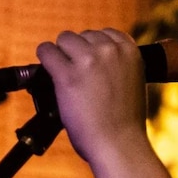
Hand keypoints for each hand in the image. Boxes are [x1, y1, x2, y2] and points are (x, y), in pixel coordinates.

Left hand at [36, 28, 149, 161]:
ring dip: (61, 54)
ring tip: (63, 74)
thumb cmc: (126, 123)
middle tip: (76, 73)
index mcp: (130, 51)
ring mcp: (88, 61)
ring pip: (64, 40)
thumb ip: (118, 67)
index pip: (106, 33)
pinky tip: (47, 71)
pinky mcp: (67, 75)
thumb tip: (97, 62)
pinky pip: (46, 51)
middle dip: (78, 52)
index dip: (94, 47)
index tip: (89, 61)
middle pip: (83, 35)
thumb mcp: (133, 84)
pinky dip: (45, 59)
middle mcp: (110, 51)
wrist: (120, 144)